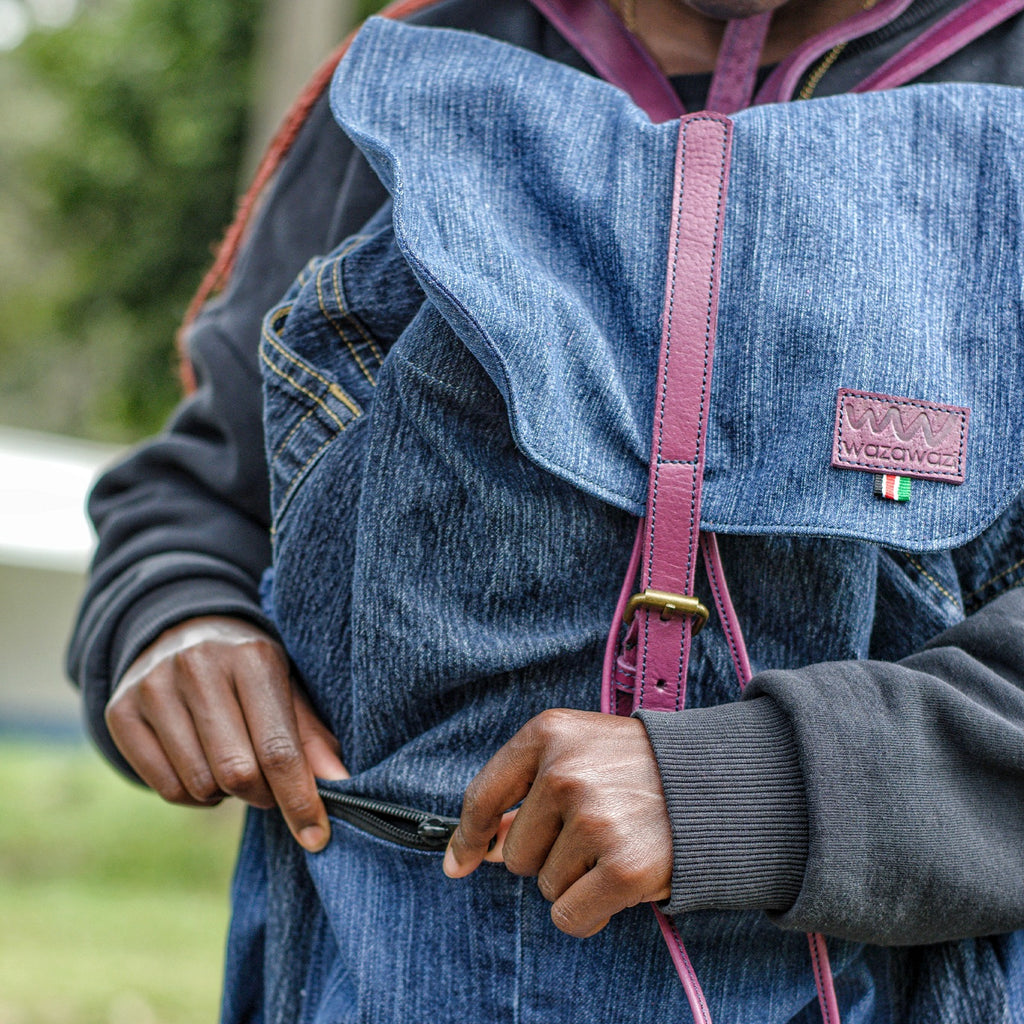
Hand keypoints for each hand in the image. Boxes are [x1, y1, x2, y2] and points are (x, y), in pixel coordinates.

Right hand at [105, 615, 347, 851]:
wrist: (184, 631)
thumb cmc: (251, 672)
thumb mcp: (288, 689)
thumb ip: (312, 737)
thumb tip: (339, 783)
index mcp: (252, 658)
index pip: (279, 748)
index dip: (299, 800)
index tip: (317, 837)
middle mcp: (199, 666)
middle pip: (236, 772)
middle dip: (261, 795)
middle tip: (268, 785)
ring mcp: (154, 687)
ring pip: (199, 785)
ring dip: (225, 795)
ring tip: (233, 765)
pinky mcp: (121, 710)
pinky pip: (164, 787)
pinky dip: (192, 795)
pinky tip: (202, 766)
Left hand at [443, 709, 671, 937]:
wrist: (717, 781)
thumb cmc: (639, 768)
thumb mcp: (580, 750)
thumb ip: (526, 790)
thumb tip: (479, 848)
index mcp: (549, 734)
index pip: (483, 796)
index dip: (469, 836)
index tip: (460, 862)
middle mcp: (565, 772)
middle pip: (517, 853)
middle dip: (550, 853)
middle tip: (598, 827)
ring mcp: (594, 820)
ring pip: (547, 884)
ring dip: (578, 877)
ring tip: (619, 841)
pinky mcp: (623, 867)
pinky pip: (571, 915)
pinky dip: (590, 911)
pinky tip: (620, 880)